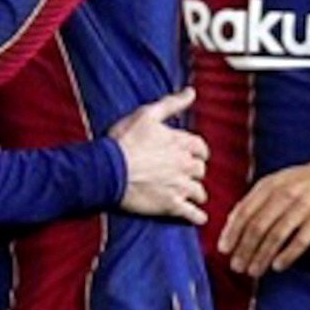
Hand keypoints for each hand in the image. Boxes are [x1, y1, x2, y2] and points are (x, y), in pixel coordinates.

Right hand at [105, 92, 202, 223]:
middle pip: (200, 170)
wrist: (108, 170)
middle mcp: (185, 165)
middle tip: (186, 174)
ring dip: (196, 192)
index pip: (201, 148)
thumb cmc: (124, 141)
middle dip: (195, 172)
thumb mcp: (146, 114)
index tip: (193, 155)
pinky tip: (198, 218)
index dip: (197, 151)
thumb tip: (191, 92)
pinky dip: (197, 216)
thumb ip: (172, 104)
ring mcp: (179, 186)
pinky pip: (192, 214)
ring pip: (199, 192)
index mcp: (181, 143)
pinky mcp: (171, 205)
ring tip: (190, 194)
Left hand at [218, 152, 309, 275]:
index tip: (224, 249)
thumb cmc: (305, 180)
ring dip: (262, 256)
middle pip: (258, 226)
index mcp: (270, 184)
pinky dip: (288, 254)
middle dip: (244, 249)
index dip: (232, 232)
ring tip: (253, 271)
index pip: (245, 211)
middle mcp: (284, 193)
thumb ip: (257, 198)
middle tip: (236, 266)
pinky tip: (278, 266)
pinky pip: (301, 239)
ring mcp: (303, 204)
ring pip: (277, 235)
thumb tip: (232, 221)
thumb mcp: (279, 181)